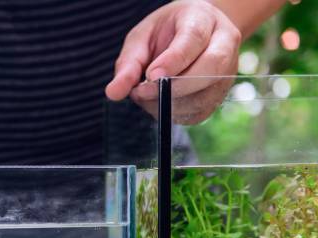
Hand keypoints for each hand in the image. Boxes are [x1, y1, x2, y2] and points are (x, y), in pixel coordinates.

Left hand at [105, 0, 240, 123]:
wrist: (191, 32)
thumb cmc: (164, 33)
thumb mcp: (141, 38)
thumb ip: (128, 64)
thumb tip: (113, 93)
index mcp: (203, 18)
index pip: (194, 39)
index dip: (174, 61)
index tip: (151, 76)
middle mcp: (224, 42)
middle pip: (210, 68)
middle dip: (174, 86)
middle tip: (141, 92)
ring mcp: (228, 70)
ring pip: (206, 95)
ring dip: (170, 104)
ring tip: (145, 95)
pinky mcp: (221, 94)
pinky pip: (200, 112)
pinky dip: (175, 114)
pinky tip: (158, 104)